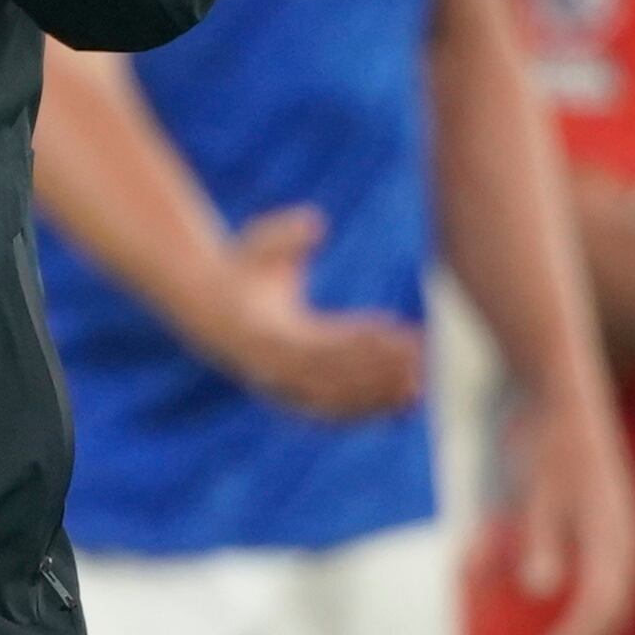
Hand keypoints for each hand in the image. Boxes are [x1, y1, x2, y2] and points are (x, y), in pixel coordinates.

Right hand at [186, 207, 425, 419]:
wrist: (213, 308)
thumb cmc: (244, 269)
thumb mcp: (261, 243)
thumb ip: (288, 236)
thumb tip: (316, 224)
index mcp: (270, 334)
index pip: (320, 343)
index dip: (358, 337)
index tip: (395, 326)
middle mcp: (277, 368)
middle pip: (334, 378)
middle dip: (377, 372)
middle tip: (420, 360)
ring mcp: (285, 387)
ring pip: (337, 402)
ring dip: (378, 397)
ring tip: (420, 388)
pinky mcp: (297, 397)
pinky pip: (337, 410)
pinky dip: (369, 409)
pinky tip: (404, 403)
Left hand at [505, 391, 634, 634]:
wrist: (549, 379)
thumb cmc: (544, 436)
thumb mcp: (536, 488)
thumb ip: (539, 538)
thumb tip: (539, 589)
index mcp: (615, 542)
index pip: (601, 617)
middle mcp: (618, 544)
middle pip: (603, 616)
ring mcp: (604, 532)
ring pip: (585, 595)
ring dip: (555, 620)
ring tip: (517, 631)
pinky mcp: (583, 521)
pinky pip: (567, 568)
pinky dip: (533, 579)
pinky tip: (487, 563)